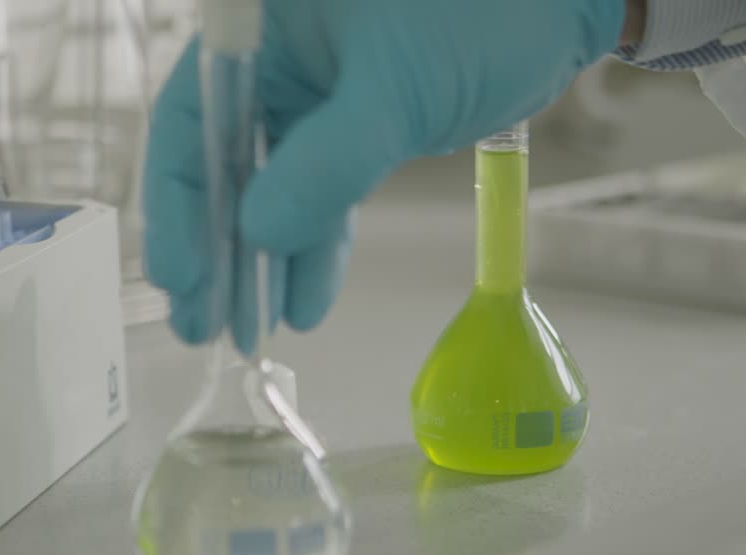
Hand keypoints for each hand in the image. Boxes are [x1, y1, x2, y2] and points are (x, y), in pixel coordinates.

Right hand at [144, 0, 628, 343]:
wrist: (565, 3)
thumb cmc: (482, 15)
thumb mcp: (395, 92)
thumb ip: (325, 164)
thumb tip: (259, 235)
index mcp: (260, 26)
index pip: (190, 120)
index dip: (179, 204)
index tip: (182, 278)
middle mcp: (275, 58)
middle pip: (223, 161)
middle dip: (218, 247)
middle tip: (204, 326)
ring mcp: (316, 91)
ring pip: (275, 184)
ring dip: (266, 257)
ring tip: (252, 330)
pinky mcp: (359, 119)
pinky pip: (324, 187)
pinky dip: (318, 239)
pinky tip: (305, 297)